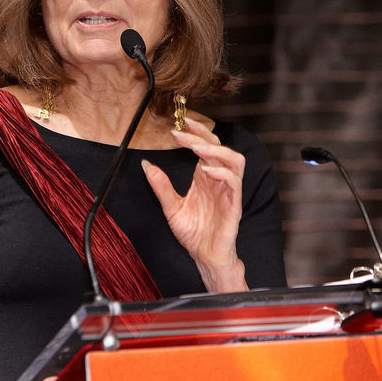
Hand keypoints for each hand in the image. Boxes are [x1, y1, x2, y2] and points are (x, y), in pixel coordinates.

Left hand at [141, 117, 248, 291]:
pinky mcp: (234, 205)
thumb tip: (146, 165)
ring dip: (217, 151)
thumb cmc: (194, 233)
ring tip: (197, 148)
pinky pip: (235, 183)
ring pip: (235, 161)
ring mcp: (228, 192)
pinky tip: (206, 171)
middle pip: (220, 147)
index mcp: (205, 178)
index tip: (179, 124)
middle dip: (204, 136)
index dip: (195, 133)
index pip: (205, 147)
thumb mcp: (171, 207)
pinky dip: (222, 173)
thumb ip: (161, 186)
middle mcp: (219, 180)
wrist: (204, 256)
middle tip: (184, 130)